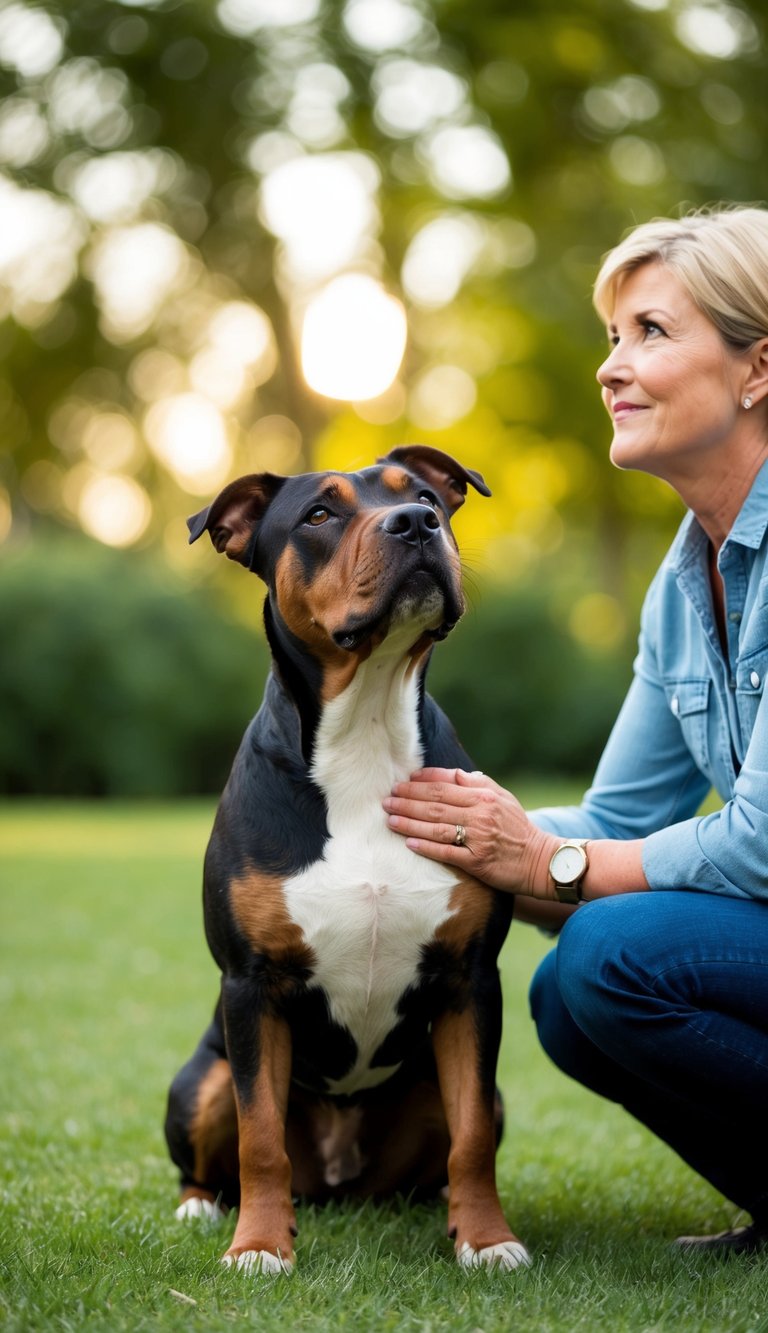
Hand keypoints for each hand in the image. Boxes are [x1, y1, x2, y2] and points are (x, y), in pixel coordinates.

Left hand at [383, 767, 559, 896]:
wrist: (540, 860)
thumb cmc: (518, 828)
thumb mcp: (502, 797)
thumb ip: (476, 783)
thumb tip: (449, 774)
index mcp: (485, 796)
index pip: (445, 786)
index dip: (421, 783)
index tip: (403, 781)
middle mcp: (480, 815)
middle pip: (436, 805)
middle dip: (408, 800)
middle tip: (387, 799)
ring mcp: (478, 839)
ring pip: (436, 827)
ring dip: (410, 821)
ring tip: (390, 818)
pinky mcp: (477, 863)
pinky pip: (446, 852)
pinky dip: (426, 846)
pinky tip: (408, 842)